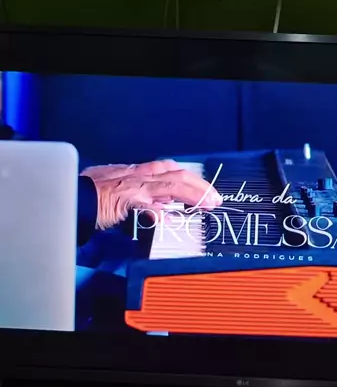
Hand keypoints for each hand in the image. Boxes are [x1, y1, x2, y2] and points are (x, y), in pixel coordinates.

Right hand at [81, 160, 221, 229]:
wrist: (71, 197)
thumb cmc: (89, 197)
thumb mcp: (121, 197)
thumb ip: (142, 203)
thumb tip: (161, 212)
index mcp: (137, 172)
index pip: (171, 171)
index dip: (191, 180)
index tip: (205, 192)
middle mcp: (139, 174)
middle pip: (177, 173)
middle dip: (200, 185)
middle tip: (214, 198)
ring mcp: (134, 184)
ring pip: (172, 182)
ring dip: (194, 192)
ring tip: (209, 203)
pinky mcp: (127, 196)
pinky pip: (151, 200)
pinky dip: (166, 207)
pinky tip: (176, 215)